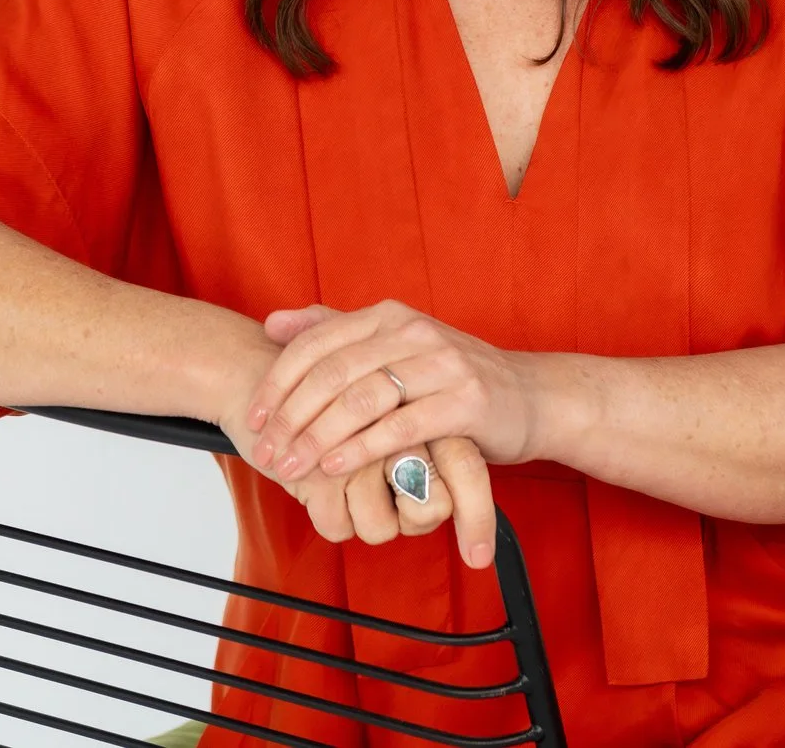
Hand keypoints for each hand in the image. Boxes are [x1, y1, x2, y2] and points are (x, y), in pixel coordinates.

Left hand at [247, 302, 551, 567]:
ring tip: (292, 467)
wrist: (532, 398)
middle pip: (333, 372)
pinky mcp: (466, 399)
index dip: (278, 382)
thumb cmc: (451, 380)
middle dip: (291, 417)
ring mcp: (442, 363)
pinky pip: (401, 425)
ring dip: (319, 437)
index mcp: (388, 317)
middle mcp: (412, 331)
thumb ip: (335, 331)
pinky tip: (336, 466)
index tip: (252, 419)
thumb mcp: (395, 347)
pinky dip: (362, 448)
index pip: (316, 343)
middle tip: (266, 453)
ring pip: (362, 398)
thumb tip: (272, 323)